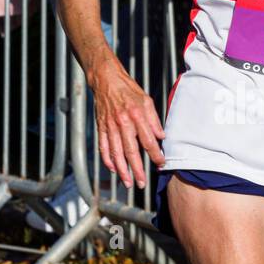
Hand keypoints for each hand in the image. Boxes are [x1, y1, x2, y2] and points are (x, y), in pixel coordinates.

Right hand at [92, 65, 165, 189]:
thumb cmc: (128, 90)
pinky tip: (113, 169)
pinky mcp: (101, 127)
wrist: (106, 79)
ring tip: (127, 182)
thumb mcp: (146, 100)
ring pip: (116, 153)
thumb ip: (154, 120)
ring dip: (122, 170)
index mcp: (137, 115)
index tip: (161, 163)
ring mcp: (110, 126)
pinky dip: (107, 159)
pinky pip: (104, 147)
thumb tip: (161, 137)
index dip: (155, 154)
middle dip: (137, 169)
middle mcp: (123, 122)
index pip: (148, 140)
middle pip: (131, 151)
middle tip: (142, 183)